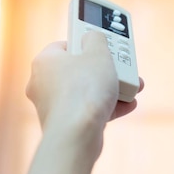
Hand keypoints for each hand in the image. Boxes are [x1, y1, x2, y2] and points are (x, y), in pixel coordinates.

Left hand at [26, 31, 143, 132]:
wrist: (77, 135)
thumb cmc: (84, 90)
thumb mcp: (98, 53)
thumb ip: (96, 39)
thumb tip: (93, 38)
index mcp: (44, 61)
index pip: (65, 45)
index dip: (85, 43)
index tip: (101, 45)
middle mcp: (43, 83)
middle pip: (78, 69)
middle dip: (104, 69)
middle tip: (120, 66)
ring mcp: (52, 106)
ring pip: (84, 91)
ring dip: (109, 88)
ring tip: (131, 87)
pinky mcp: (63, 124)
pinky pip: (87, 110)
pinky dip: (105, 106)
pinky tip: (127, 104)